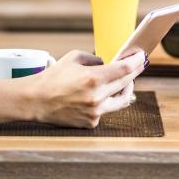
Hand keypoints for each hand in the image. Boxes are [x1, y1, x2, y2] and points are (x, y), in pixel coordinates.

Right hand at [22, 49, 146, 127]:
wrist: (36, 100)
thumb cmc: (53, 77)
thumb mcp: (74, 58)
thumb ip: (95, 59)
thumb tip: (109, 62)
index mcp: (94, 78)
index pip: (125, 69)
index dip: (136, 62)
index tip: (142, 56)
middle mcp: (97, 97)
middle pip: (127, 84)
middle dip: (134, 72)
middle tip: (138, 65)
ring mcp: (95, 112)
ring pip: (121, 101)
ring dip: (125, 89)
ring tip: (126, 82)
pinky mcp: (91, 122)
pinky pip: (106, 110)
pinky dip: (106, 101)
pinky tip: (100, 95)